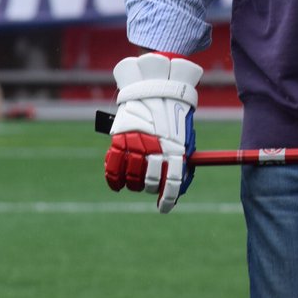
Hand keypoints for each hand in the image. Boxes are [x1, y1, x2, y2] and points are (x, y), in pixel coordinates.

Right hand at [104, 52, 202, 212]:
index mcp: (176, 149)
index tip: (162, 208)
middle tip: (150, 184)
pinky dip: (114, 180)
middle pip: (151, 182)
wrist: (156, 89)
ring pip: (132, 178)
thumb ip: (182, 162)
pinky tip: (117, 184)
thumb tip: (179, 189)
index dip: (167, 199)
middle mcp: (156, 149)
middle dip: (151, 187)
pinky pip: (113, 169)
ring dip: (133, 184)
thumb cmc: (173, 117)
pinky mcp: (120, 140)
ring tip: (135, 180)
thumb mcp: (184, 138)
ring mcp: (137, 145)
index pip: (173, 183)